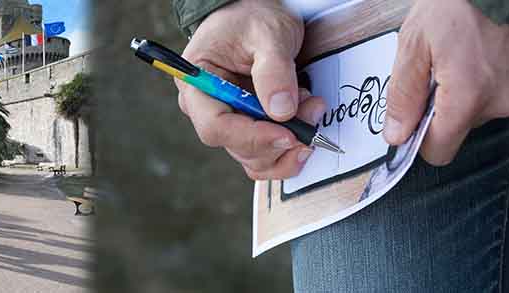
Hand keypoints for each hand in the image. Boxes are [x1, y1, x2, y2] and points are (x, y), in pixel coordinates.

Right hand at [175, 0, 324, 178]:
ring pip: (256, 157)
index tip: (286, 134)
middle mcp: (208, 108)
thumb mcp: (267, 34)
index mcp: (197, 83)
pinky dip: (290, 147)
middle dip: (279, 138)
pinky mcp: (250, 128)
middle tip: (311, 113)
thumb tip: (281, 111)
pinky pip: (267, 154)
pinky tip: (305, 123)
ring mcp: (230, 121)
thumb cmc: (251, 17)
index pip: (215, 126)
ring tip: (311, 108)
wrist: (258, 14)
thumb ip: (274, 71)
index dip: (252, 137)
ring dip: (290, 143)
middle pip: (238, 147)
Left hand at [384, 0, 508, 164]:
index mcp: (469, 97)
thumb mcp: (414, 44)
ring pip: (474, 114)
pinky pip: (492, 97)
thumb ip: (403, 95)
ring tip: (457, 60)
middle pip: (456, 130)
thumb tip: (397, 133)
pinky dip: (479, 84)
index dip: (419, 139)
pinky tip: (473, 59)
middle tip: (435, 72)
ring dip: (460, 94)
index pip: (440, 152)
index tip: (412, 122)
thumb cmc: (459, 2)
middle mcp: (498, 101)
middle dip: (440, 107)